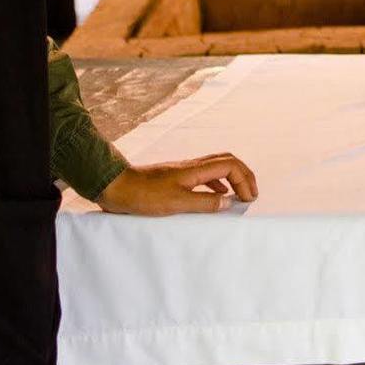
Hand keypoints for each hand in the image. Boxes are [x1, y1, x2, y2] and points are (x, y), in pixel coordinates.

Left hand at [97, 154, 258, 214]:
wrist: (114, 186)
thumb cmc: (143, 195)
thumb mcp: (176, 203)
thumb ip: (204, 203)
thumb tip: (228, 202)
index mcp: (195, 170)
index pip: (231, 165)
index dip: (245, 180)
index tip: (248, 199)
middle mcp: (191, 166)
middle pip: (227, 161)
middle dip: (243, 176)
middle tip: (251, 194)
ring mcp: (182, 171)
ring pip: (216, 167)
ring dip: (231, 179)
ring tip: (237, 197)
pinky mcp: (174, 178)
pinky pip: (203, 176)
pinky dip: (216, 185)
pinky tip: (214, 197)